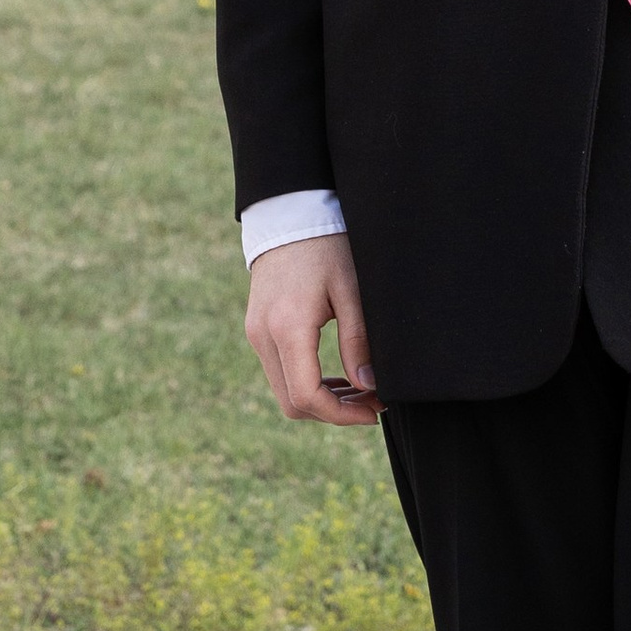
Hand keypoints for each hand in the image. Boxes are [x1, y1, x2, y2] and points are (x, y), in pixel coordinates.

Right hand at [244, 230, 379, 427]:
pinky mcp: (257, 330)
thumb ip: (358, 341)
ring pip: (285, 392)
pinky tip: (339, 378)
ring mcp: (256, 335)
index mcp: (287, 328)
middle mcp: (263, 337)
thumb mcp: (351, 291)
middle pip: (292, 403)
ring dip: (322, 400)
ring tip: (362, 391)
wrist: (289, 215)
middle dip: (334, 413)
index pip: (307, 396)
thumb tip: (369, 386)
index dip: (341, 415)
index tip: (374, 412)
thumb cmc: (327, 246)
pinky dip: (308, 383)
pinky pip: (280, 372)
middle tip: (373, 403)